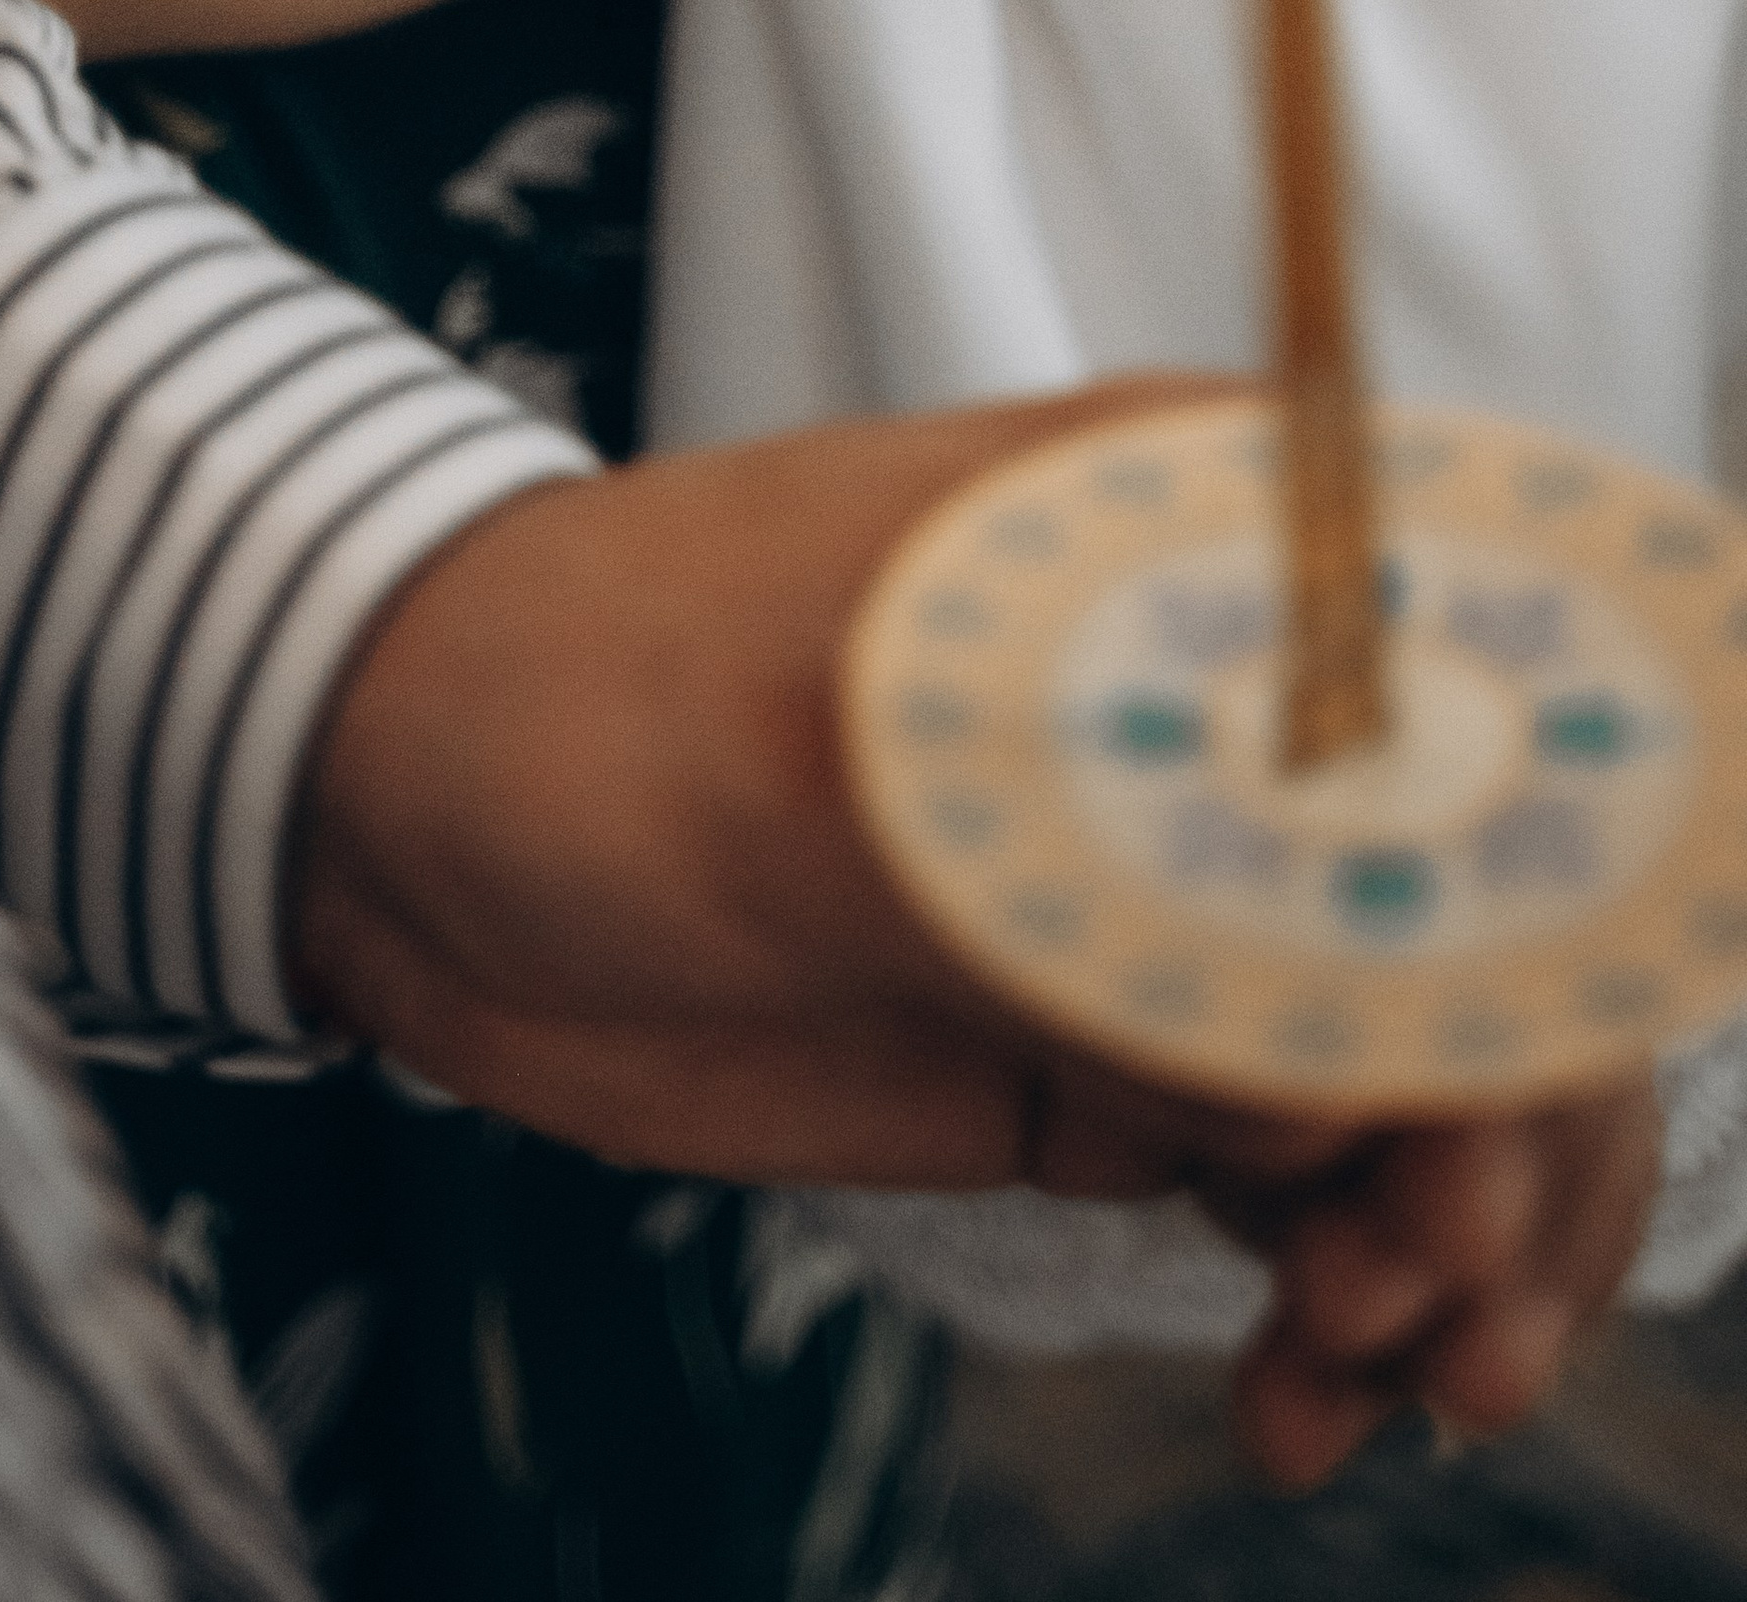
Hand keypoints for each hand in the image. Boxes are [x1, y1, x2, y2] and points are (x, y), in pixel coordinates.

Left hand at [292, 383, 1659, 1483]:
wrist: (391, 806)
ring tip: (1335, 1375)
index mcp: (1201, 540)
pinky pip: (1296, 1174)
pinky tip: (1298, 1392)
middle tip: (1407, 1311)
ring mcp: (1170, 879)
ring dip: (1435, 1244)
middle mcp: (1225, 705)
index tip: (1466, 1126)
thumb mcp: (841, 756)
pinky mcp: (1103, 1032)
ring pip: (1420, 1076)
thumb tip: (1356, 1035)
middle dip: (1505, 1136)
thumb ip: (1101, 875)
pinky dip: (1335, 1287)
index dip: (1540, 936)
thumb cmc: (591, 695)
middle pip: (1496, 925)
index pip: (1499, 721)